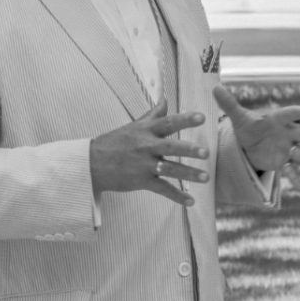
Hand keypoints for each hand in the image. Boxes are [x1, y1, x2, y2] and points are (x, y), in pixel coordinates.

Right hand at [89, 98, 208, 206]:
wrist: (94, 163)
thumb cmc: (116, 141)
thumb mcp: (135, 125)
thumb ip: (153, 114)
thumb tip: (166, 99)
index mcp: (146, 130)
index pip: (168, 122)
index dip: (185, 119)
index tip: (202, 117)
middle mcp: (146, 145)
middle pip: (170, 146)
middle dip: (188, 149)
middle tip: (206, 153)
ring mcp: (144, 164)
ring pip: (169, 169)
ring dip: (188, 174)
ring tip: (206, 178)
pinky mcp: (141, 181)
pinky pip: (162, 189)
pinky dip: (177, 196)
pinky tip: (191, 201)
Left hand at [213, 85, 299, 191]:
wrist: (248, 142)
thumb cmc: (247, 126)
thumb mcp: (238, 117)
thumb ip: (229, 104)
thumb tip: (215, 87)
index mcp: (276, 119)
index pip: (288, 114)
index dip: (299, 112)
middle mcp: (285, 133)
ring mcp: (286, 149)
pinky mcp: (282, 163)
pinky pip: (292, 172)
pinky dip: (297, 181)